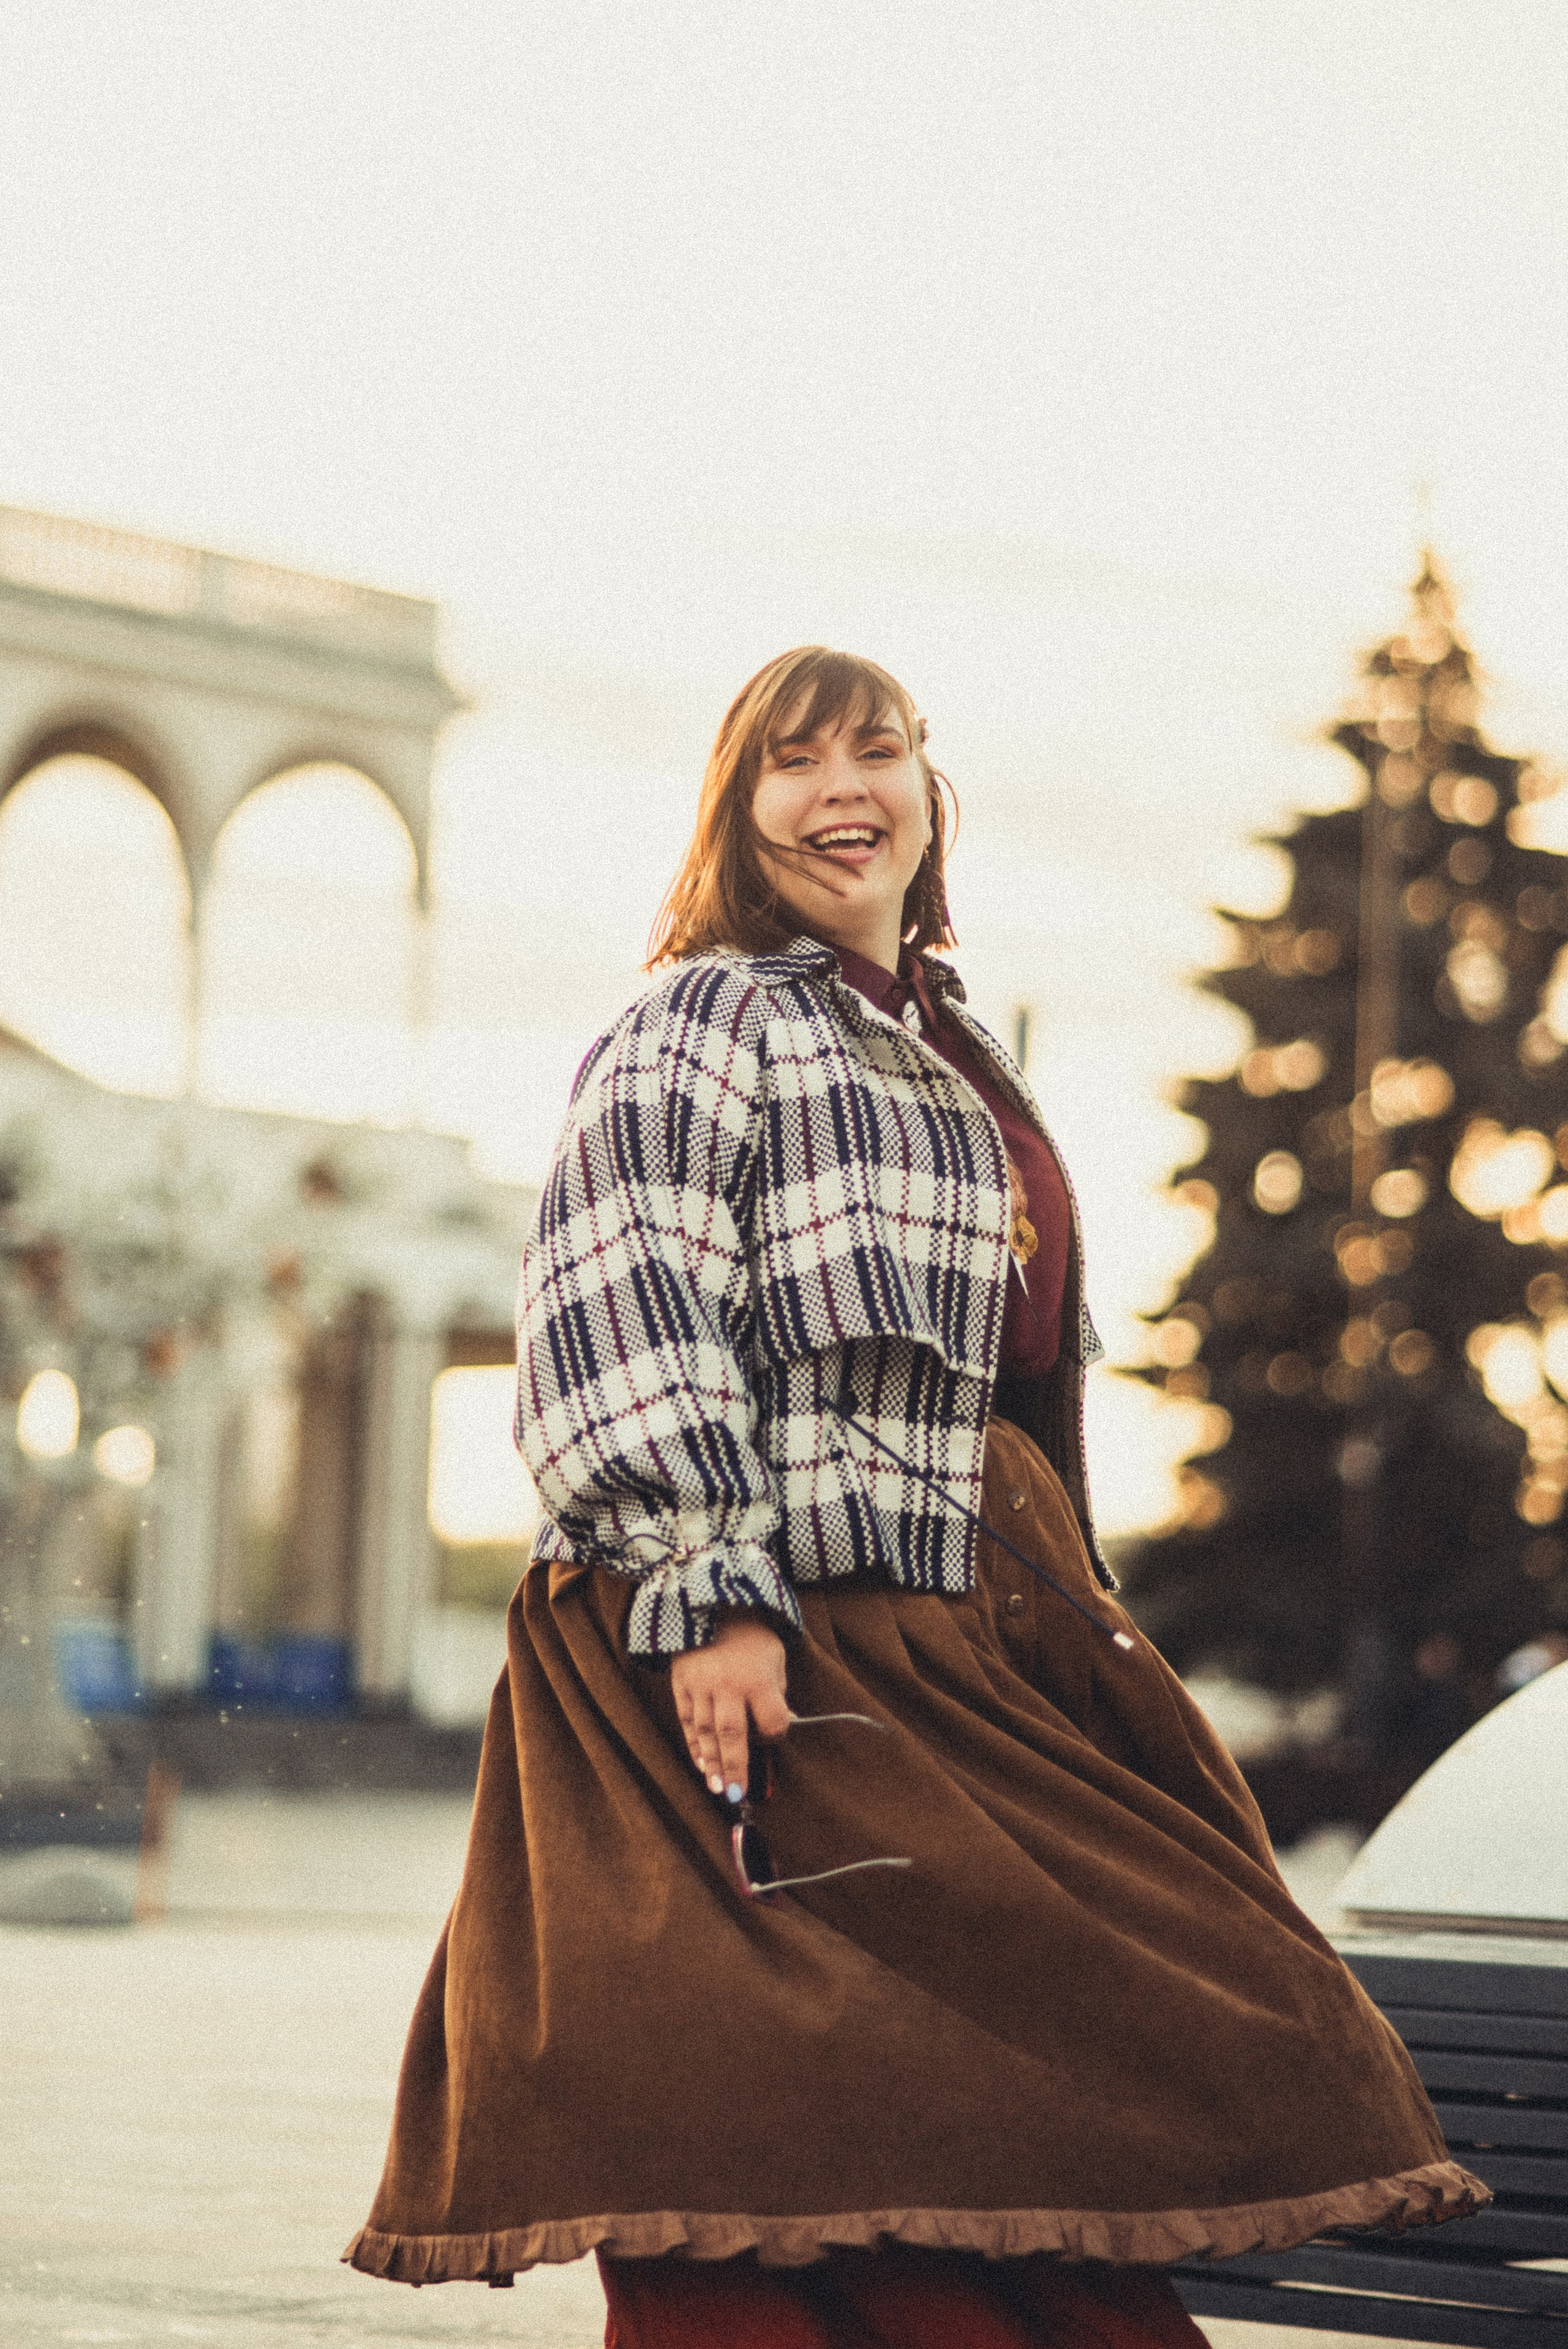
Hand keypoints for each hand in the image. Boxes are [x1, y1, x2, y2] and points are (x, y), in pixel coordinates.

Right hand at [671, 1615, 790, 1799]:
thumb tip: (782, 1724)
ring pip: (706, 1732)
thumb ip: (777, 1692)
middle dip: (736, 1767)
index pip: (772, 1721)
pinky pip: (687, 1721)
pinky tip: (702, 1765)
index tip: (774, 1735)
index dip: (776, 1734)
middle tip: (737, 1794)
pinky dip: (694, 1746)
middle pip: (733, 1734)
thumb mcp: (775, 1656)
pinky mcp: (682, 1685)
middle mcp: (727, 1685)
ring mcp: (701, 1686)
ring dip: (713, 1763)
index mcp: (757, 1678)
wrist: (712, 1603)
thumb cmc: (752, 1635)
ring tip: (719, 1788)